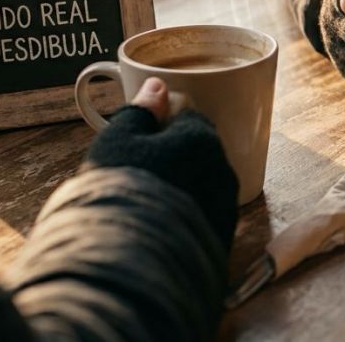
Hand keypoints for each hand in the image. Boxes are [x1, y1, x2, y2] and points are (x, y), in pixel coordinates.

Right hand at [84, 77, 238, 244]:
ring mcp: (225, 205)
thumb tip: (157, 86)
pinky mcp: (221, 237)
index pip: (186, 115)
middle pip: (199, 149)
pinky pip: (205, 214)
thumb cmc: (121, 190)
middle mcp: (222, 168)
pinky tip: (162, 224)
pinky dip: (188, 214)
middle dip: (175, 153)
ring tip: (149, 202)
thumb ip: (140, 110)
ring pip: (204, 182)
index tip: (140, 138)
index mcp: (200, 137)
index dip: (161, 124)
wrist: (132, 258)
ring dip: (184, 184)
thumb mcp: (119, 140)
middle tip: (141, 170)